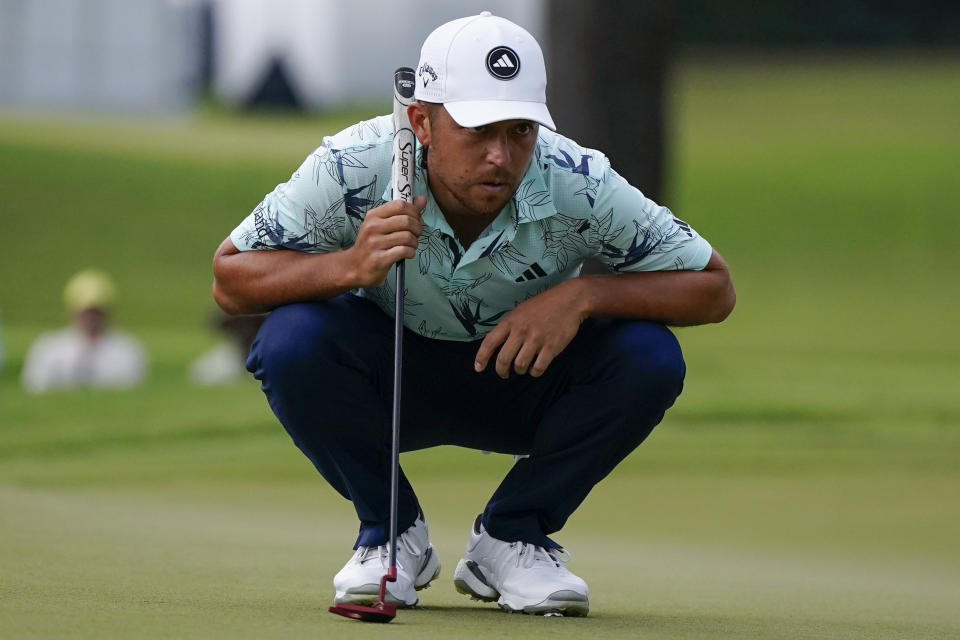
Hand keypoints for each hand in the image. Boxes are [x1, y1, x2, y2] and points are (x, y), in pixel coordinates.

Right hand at [346, 196, 425, 286]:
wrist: (354, 267)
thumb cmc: (372, 244)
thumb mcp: (382, 224)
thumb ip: (402, 212)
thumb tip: (422, 199)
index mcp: (373, 215)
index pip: (400, 205)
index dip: (414, 211)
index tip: (417, 219)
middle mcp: (373, 227)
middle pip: (406, 220)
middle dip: (418, 228)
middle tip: (416, 234)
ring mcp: (375, 243)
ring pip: (407, 237)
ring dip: (415, 242)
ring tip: (411, 246)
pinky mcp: (379, 259)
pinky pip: (404, 251)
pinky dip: (411, 252)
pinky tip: (408, 254)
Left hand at [474, 280, 588, 378]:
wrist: (570, 300)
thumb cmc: (544, 305)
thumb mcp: (521, 310)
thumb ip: (510, 326)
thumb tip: (499, 344)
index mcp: (511, 321)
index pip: (490, 342)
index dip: (481, 357)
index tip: (478, 368)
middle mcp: (521, 331)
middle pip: (503, 359)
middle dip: (502, 371)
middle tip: (504, 373)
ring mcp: (536, 340)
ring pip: (520, 366)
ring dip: (520, 371)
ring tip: (523, 367)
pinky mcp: (551, 348)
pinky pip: (538, 368)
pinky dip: (535, 372)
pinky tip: (536, 368)